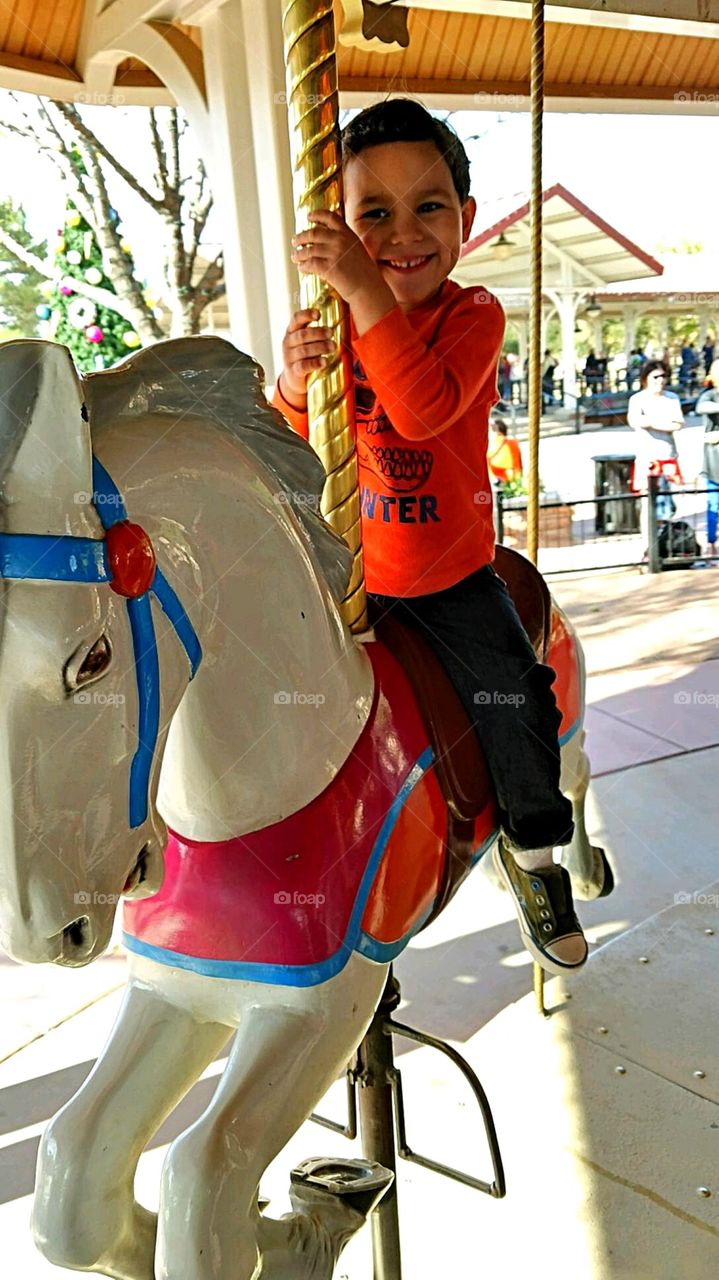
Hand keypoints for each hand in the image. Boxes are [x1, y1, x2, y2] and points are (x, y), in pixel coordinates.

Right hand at [279, 308, 333, 406]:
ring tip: (333, 347)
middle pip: (302, 335)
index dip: (306, 315)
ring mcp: (289, 357)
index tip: (318, 314)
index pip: (296, 319)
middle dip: (318, 333)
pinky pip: (303, 366)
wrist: (295, 377)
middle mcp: (288, 342)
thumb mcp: (308, 341)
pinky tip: (324, 361)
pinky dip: (314, 363)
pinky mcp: (292, 371)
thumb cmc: (306, 355)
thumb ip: (318, 333)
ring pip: (304, 350)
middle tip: (331, 333)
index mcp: (292, 331)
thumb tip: (339, 325)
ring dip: (320, 347)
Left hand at [291, 210, 395, 335]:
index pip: (330, 217)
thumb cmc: (364, 272)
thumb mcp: (356, 249)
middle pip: (314, 233)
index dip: (317, 215)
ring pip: (309, 250)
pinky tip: (301, 267)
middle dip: (301, 237)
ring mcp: (334, 253)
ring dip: (299, 253)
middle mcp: (340, 240)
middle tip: (295, 241)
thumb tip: (326, 239)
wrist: (368, 288)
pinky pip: (310, 264)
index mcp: (348, 233)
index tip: (309, 217)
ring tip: (295, 256)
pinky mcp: (329, 268)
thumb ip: (344, 241)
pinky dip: (303, 266)